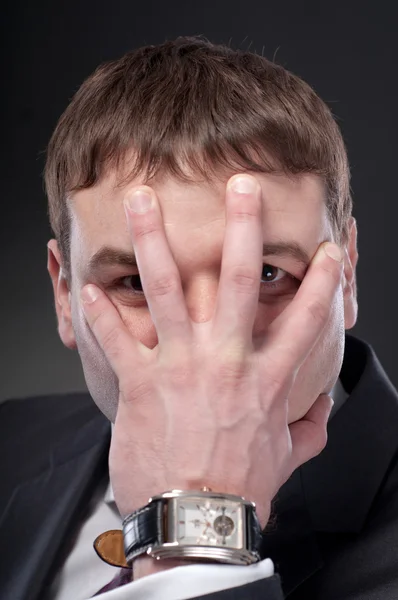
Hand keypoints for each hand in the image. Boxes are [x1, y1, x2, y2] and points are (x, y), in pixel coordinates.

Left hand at [81, 174, 341, 576]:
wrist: (196, 521)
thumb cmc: (239, 490)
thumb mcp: (284, 457)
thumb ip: (306, 429)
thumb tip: (322, 413)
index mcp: (264, 379)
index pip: (302, 319)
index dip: (320, 281)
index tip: (325, 251)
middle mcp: (224, 361)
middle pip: (234, 281)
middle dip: (241, 228)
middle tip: (240, 187)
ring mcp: (180, 366)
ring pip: (166, 288)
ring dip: (152, 240)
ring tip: (142, 201)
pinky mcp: (140, 383)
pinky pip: (117, 339)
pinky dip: (99, 314)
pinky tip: (88, 290)